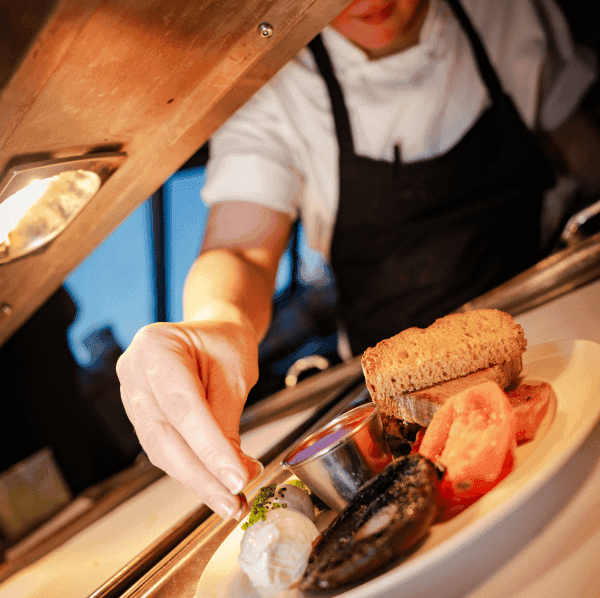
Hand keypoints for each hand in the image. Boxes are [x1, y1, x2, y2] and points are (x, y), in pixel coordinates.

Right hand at [116, 318, 261, 519]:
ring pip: (161, 450)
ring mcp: (131, 394)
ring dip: (197, 481)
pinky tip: (215, 485)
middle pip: (165, 435)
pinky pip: (163, 450)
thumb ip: (227, 421)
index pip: (183, 406)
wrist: (212, 333)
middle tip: (234, 503)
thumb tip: (232, 475)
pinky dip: (190, 470)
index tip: (236, 479)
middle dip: (202, 476)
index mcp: (155, 347)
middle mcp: (133, 370)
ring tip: (231, 500)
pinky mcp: (140, 416)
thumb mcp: (234, 374)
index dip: (209, 448)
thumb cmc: (226, 345)